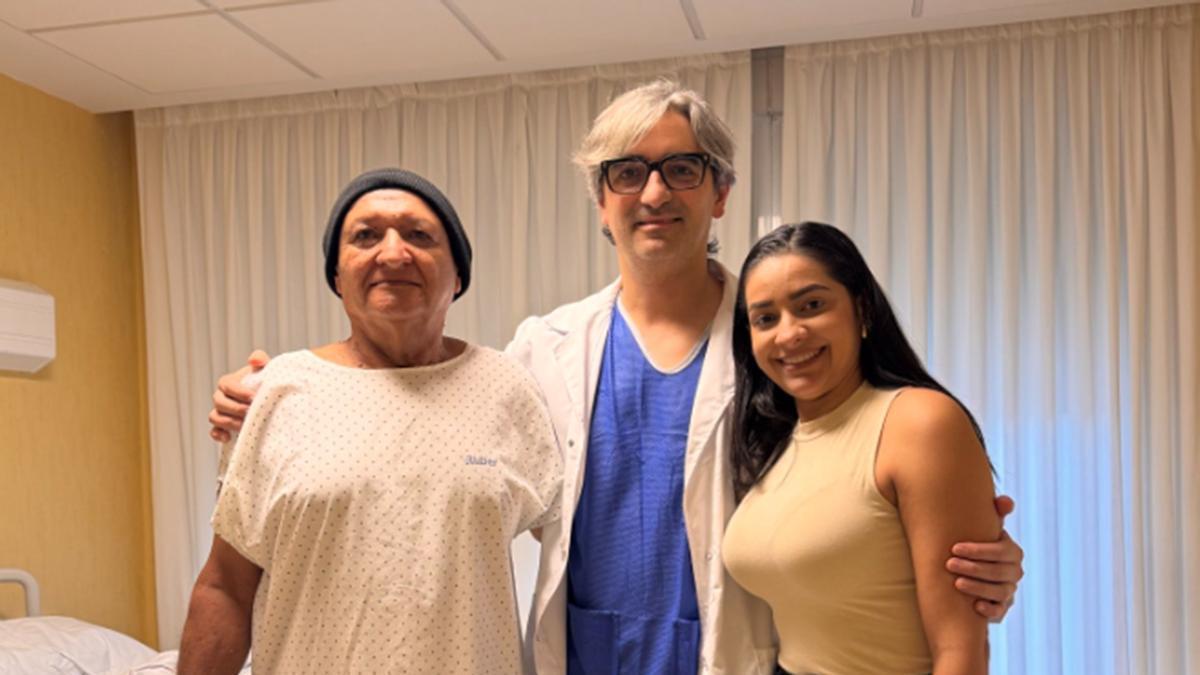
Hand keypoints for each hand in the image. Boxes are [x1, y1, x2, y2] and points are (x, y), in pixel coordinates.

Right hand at [208, 350, 270, 441]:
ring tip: (246, 425)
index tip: (254, 397)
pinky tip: (228, 437)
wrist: (269, 401)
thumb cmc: (265, 383)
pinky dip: (218, 435)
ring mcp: (221, 413)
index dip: (239, 392)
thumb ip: (261, 360)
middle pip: (220, 402)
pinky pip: (214, 432)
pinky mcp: (223, 428)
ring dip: (229, 422)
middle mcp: (221, 397)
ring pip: (215, 417)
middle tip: (251, 412)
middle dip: (235, 408)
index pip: (227, 385)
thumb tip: (255, 360)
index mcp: (229, 383)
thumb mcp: (265, 370)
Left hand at [946, 495, 1023, 621]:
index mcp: (1012, 551)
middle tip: (949, 564)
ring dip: (978, 588)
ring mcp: (1009, 590)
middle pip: (998, 571)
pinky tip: (975, 606)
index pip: (1001, 550)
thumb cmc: (976, 544)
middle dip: (973, 568)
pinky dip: (990, 610)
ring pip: (999, 591)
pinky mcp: (1002, 607)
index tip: (954, 548)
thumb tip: (1005, 501)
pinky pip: (1001, 611)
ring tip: (956, 583)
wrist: (973, 569)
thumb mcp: (984, 528)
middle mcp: (1014, 571)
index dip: (979, 550)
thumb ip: (994, 512)